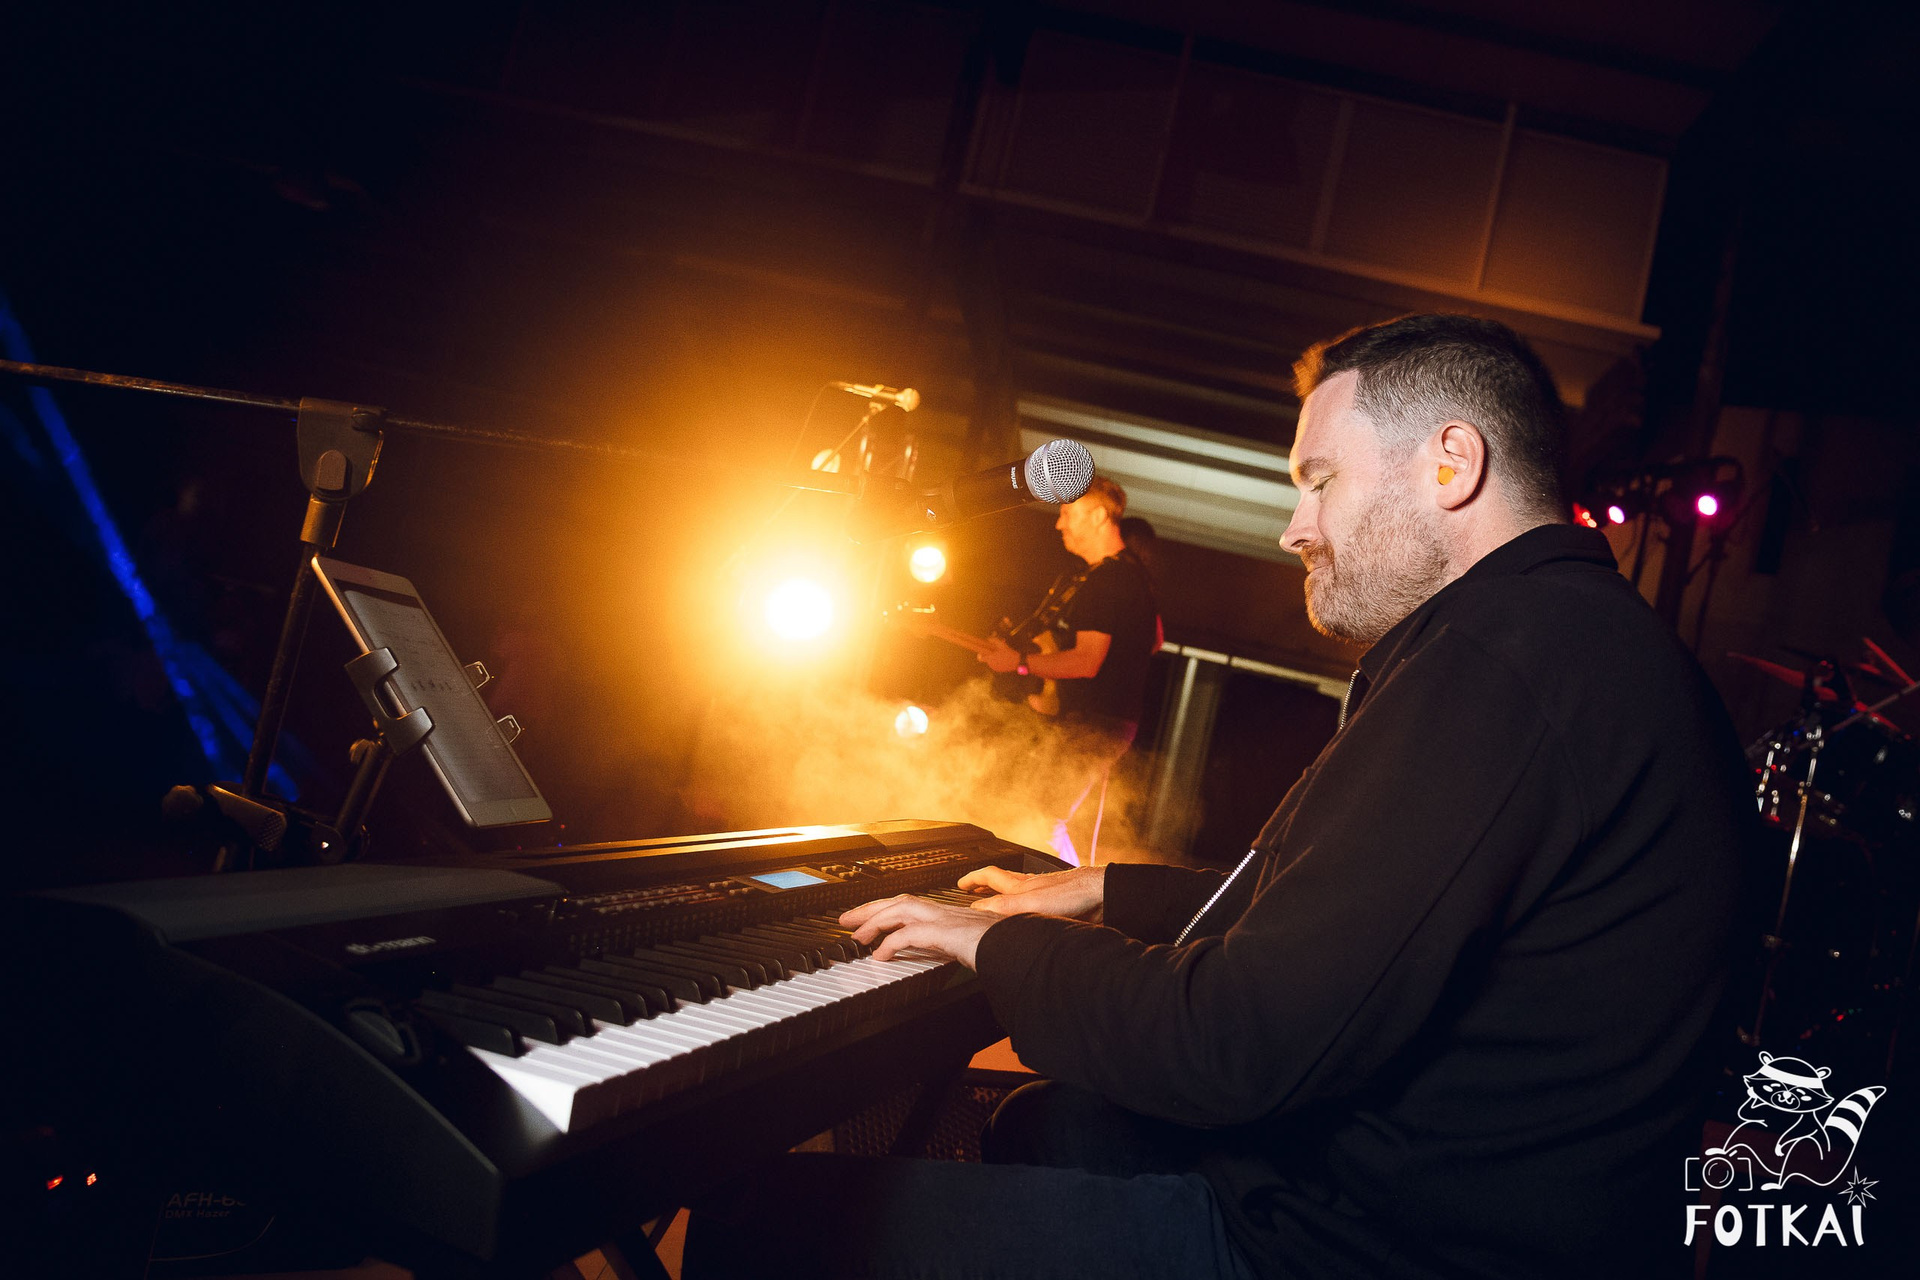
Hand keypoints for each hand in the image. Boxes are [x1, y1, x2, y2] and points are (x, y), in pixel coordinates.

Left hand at [840, 895, 997, 966]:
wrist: (1022, 948)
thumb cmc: (1003, 948)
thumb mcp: (971, 947)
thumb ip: (953, 947)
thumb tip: (940, 954)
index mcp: (950, 914)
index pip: (911, 904)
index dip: (888, 909)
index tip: (869, 919)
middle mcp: (945, 912)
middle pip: (900, 901)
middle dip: (871, 909)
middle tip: (847, 920)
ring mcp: (946, 919)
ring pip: (901, 909)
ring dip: (875, 921)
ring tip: (856, 936)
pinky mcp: (946, 932)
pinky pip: (910, 934)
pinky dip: (891, 943)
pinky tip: (880, 955)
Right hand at [958, 865, 1105, 920]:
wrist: (1102, 895)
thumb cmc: (1072, 893)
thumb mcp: (1030, 902)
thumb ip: (1003, 906)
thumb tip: (977, 910)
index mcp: (1019, 885)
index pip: (989, 877)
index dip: (972, 881)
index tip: (960, 886)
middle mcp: (1030, 887)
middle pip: (1002, 880)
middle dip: (984, 883)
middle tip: (970, 887)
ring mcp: (1044, 895)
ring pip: (1018, 890)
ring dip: (1003, 893)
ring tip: (993, 899)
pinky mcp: (1058, 905)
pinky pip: (1034, 904)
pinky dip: (1024, 907)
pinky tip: (1028, 916)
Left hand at [977, 634, 1022, 673]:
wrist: (1017, 663)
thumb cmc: (1009, 653)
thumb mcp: (1002, 645)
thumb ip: (994, 640)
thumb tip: (988, 639)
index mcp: (990, 658)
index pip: (979, 658)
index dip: (979, 654)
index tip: (980, 651)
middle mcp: (991, 664)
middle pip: (987, 657)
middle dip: (990, 652)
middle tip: (995, 648)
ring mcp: (995, 667)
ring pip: (992, 660)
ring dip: (995, 656)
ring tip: (1002, 652)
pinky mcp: (999, 669)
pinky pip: (996, 663)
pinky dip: (998, 660)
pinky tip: (1004, 657)